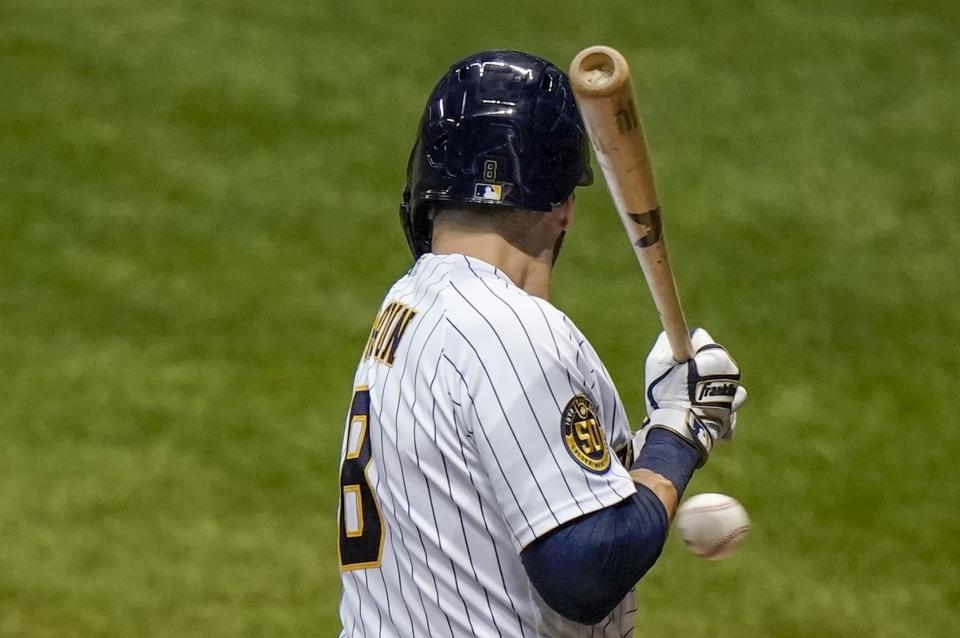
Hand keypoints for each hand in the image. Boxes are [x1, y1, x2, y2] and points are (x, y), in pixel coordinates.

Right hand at [635, 328, 746, 465]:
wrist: (681, 433)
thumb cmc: (668, 394)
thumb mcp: (657, 361)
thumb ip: (667, 341)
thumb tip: (674, 337)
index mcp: (717, 356)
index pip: (698, 337)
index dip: (681, 346)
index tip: (674, 359)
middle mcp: (731, 373)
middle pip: (708, 360)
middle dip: (693, 367)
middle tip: (676, 381)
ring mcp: (734, 395)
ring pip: (715, 382)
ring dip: (703, 387)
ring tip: (686, 399)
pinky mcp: (731, 415)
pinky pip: (720, 404)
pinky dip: (710, 407)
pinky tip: (696, 412)